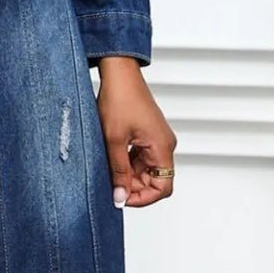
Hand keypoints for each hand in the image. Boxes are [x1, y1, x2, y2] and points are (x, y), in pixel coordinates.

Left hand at [95, 56, 175, 208]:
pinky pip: (141, 158)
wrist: (120, 74)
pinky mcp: (148, 135)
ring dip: (128, 175)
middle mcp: (164, 145)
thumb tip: (120, 197)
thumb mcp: (114, 140)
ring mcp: (157, 140)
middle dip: (133, 187)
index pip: (163, 187)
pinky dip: (127, 164)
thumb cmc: (119, 100)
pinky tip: (111, 160)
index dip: (143, 198)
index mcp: (162, 147)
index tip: (122, 198)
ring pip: (146, 170)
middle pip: (155, 180)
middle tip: (110, 185)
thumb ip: (118, 171)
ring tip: (108, 170)